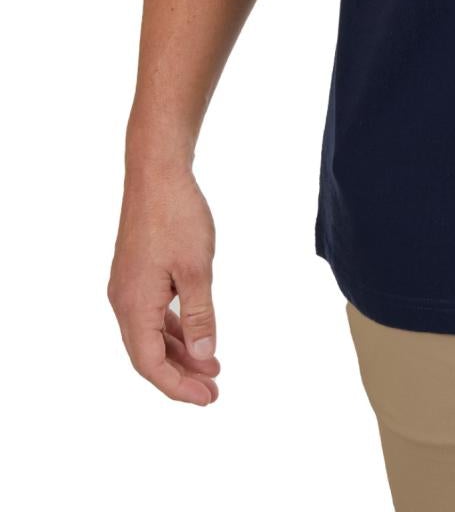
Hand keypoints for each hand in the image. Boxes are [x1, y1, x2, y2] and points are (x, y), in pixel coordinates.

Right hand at [107, 163, 220, 404]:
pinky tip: (196, 332)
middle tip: (214, 390)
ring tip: (212, 366)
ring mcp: (128, 287)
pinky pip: (153, 313)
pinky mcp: (137, 273)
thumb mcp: (197, 269)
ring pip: (151, 334)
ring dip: (180, 352)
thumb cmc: (177, 216)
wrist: (157, 173)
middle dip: (181, 375)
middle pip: (148, 354)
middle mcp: (124, 301)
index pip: (150, 364)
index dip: (178, 386)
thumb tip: (205, 354)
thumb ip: (200, 314)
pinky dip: (174, 328)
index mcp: (133, 306)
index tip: (208, 397)